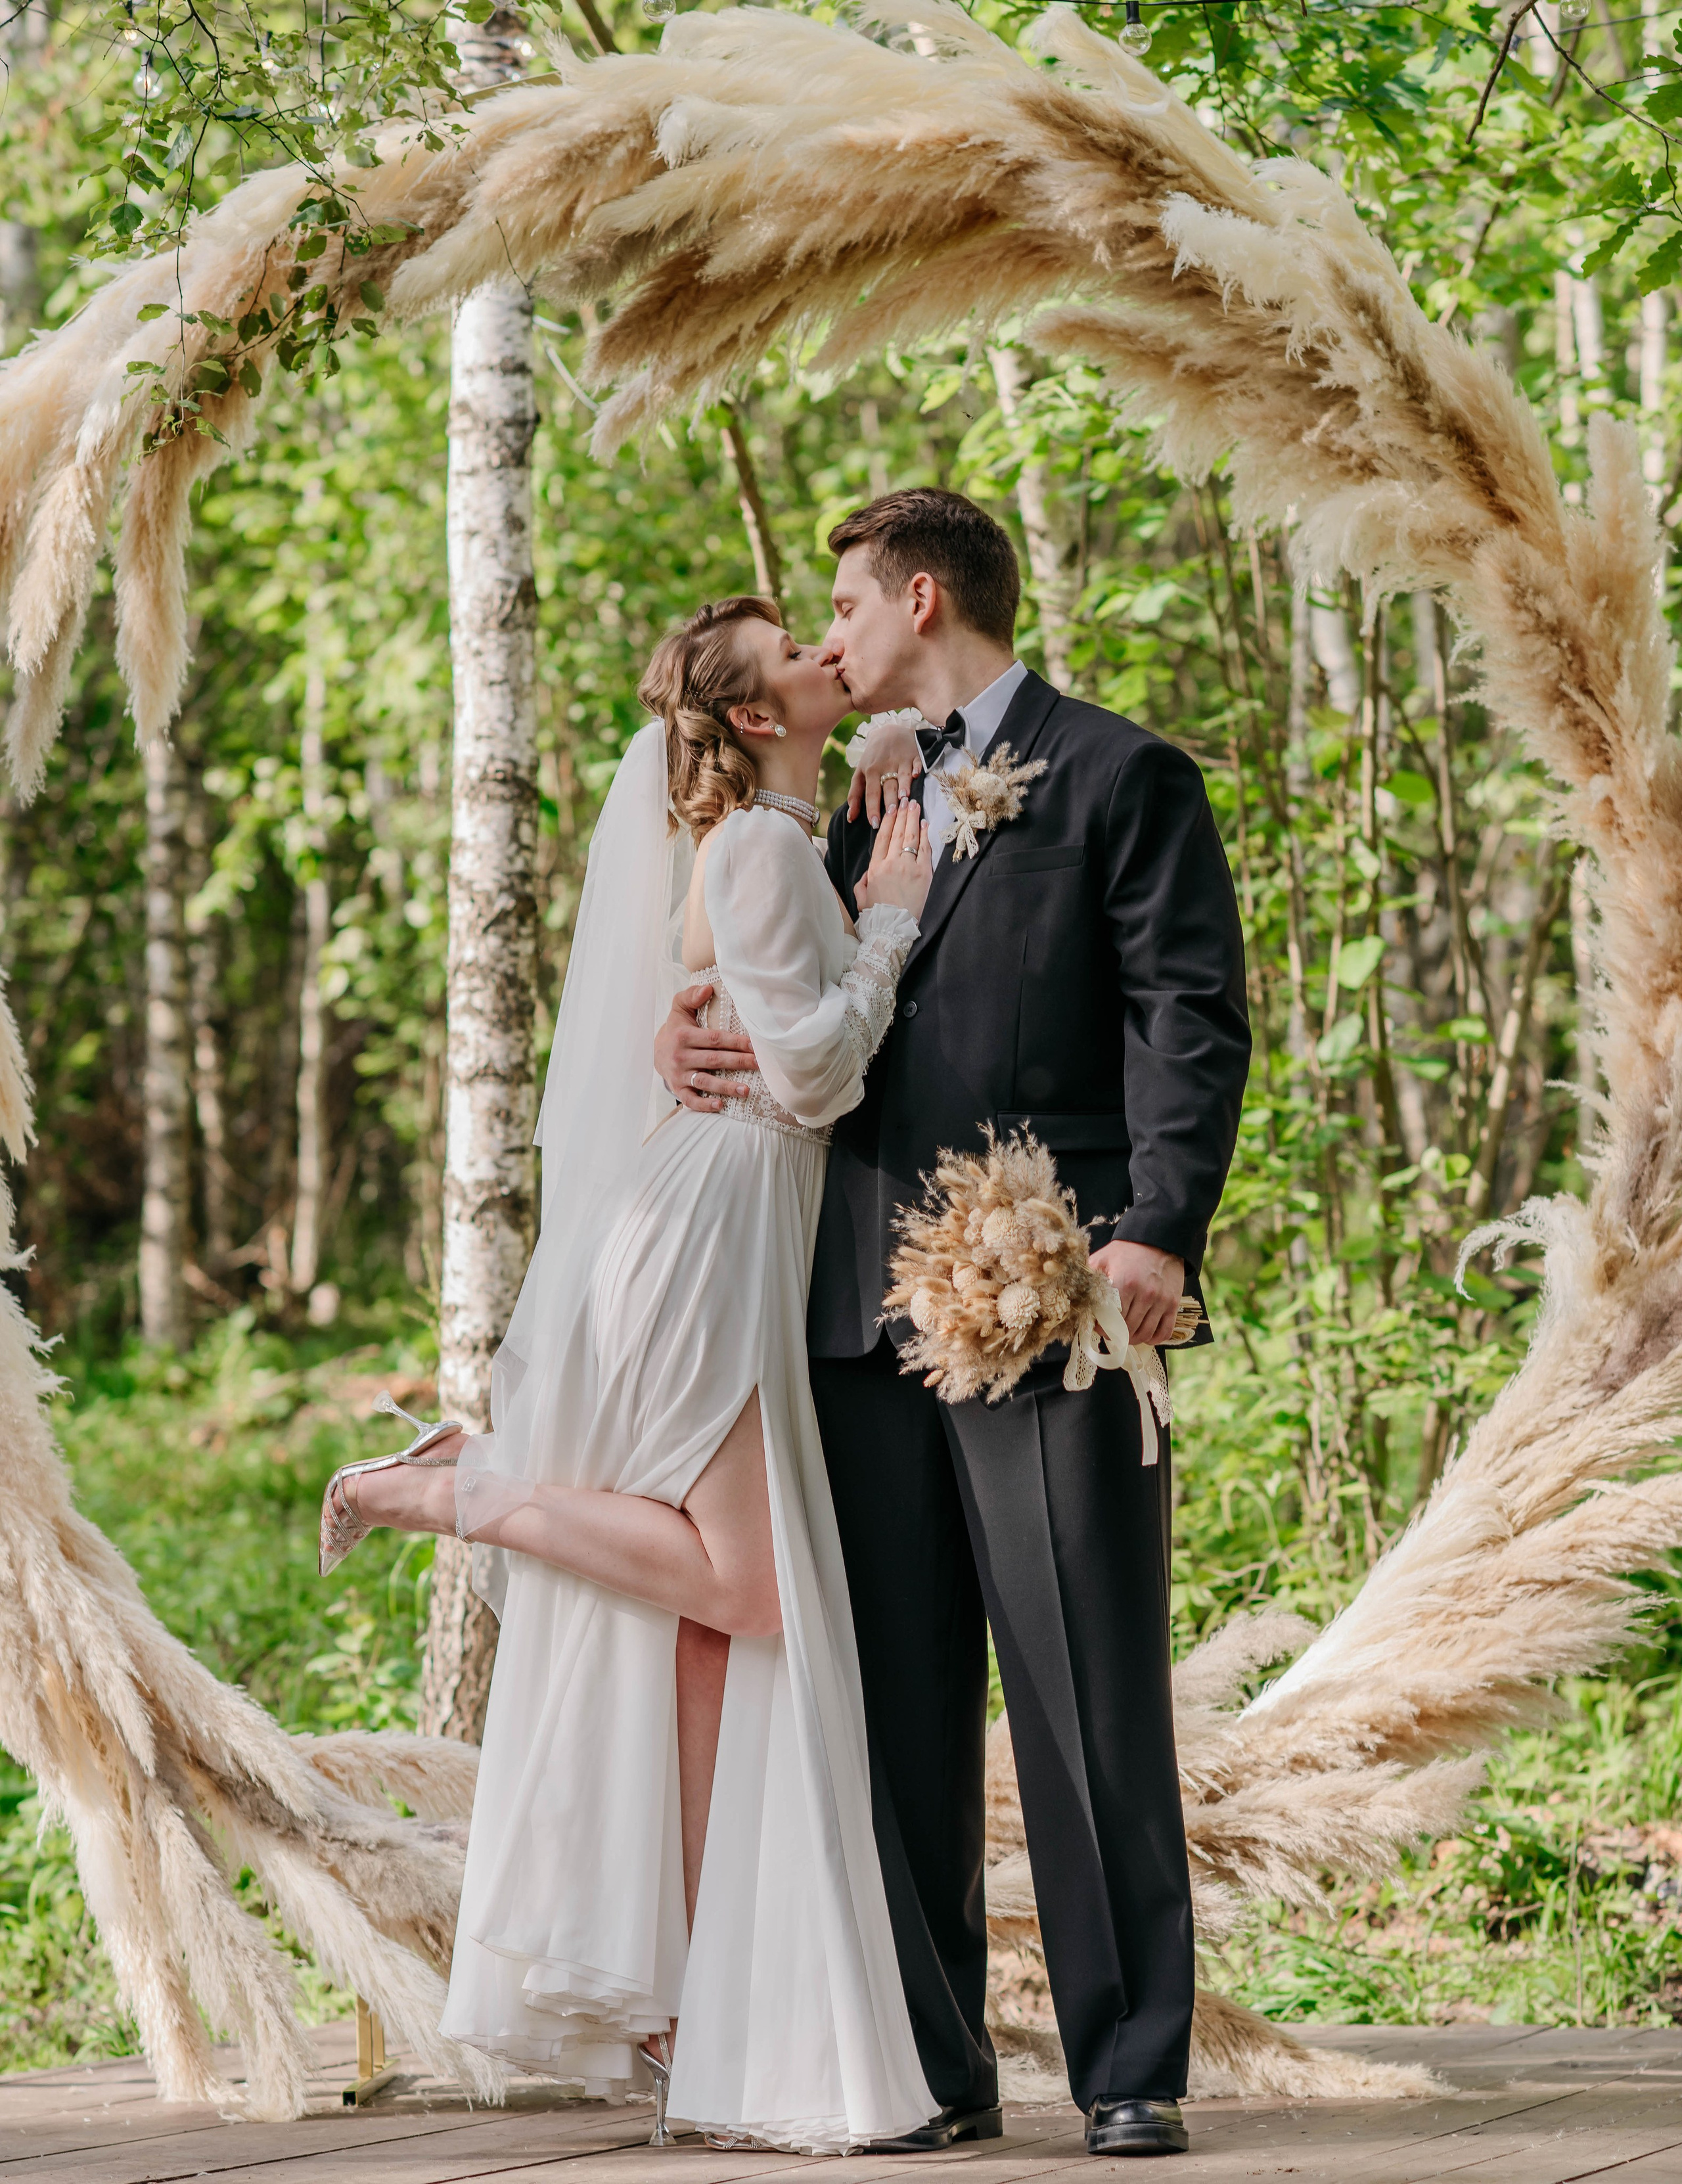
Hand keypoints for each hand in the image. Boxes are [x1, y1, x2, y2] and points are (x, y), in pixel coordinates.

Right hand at [653, 984, 758, 1112]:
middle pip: (714, 1060)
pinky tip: (721, 1106)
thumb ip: (691, 996)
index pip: (714, 1039)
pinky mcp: (678, 1089)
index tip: (755, 1045)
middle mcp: (680, 1056)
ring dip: (726, 1087)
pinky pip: (690, 1100)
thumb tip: (708, 988)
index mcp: (683, 1035)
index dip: (736, 1042)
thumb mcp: (679, 1008)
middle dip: (738, 1062)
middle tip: (760, 1065)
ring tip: (746, 1090)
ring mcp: (678, 1075)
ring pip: (704, 1082)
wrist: (655, 1051)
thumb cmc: (677, 1027)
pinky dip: (704, 1105)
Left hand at [847, 714, 923, 825]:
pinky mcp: (914, 755)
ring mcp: (900, 760)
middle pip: (888, 787)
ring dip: (904, 786)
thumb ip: (855, 795)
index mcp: (870, 771)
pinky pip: (917, 762)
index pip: (871, 793)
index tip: (875, 824)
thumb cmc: (872, 758)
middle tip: (892, 816)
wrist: (888, 732)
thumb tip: (850, 818)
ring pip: (902, 776)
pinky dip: (918, 767)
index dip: (872, 809)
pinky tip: (918, 774)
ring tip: (905, 799)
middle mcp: (885, 766)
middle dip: (890, 801)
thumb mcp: (860, 773)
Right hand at [855, 799, 932, 919]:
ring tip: (914, 805)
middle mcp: (890, 864)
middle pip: (897, 833)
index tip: (891, 810)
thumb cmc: (877, 918)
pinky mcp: (923, 873)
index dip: (888, 822)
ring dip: (912, 819)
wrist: (893, 931)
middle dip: (901, 814)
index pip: (882, 839)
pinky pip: (924, 849)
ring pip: (910, 837)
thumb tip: (868, 872)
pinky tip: (924, 824)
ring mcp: (907, 867)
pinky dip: (924, 834)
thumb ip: (862, 882)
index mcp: (875, 869)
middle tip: (905, 800)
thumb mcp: (862, 899)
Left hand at [1087, 1239, 1183, 1346]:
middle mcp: (1145, 1294)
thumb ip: (1089, 1278)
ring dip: (1133, 1339)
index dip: (1102, 1327)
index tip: (1098, 1325)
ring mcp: (1161, 1301)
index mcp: (1124, 1283)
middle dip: (1116, 1334)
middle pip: (1127, 1329)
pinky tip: (1144, 1334)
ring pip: (1145, 1334)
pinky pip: (1164, 1332)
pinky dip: (1153, 1338)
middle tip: (1110, 1331)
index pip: (1111, 1320)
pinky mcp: (1173, 1304)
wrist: (1158, 1240)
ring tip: (1125, 1334)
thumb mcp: (1103, 1259)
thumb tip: (1075, 1297)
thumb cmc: (1127, 1251)